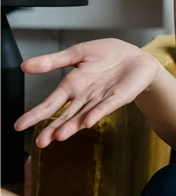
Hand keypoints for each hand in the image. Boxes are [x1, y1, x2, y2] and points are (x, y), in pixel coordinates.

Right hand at [15, 39, 160, 147]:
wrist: (136, 56)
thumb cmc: (108, 55)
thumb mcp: (77, 53)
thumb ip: (53, 61)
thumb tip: (24, 65)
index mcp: (72, 85)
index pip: (51, 103)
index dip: (36, 114)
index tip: (19, 126)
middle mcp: (85, 96)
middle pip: (65, 116)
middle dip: (53, 128)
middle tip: (40, 142)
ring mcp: (101, 99)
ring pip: (83, 115)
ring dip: (72, 126)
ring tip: (58, 136)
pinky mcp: (119, 97)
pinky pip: (106, 106)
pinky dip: (97, 114)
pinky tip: (87, 122)